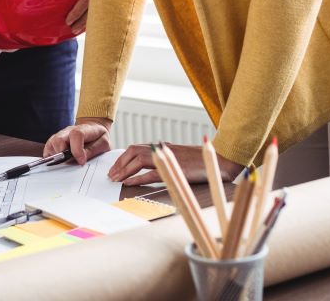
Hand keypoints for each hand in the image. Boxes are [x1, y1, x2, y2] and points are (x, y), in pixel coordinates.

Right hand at [44, 116, 112, 164]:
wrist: (94, 129)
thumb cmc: (98, 137)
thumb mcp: (103, 144)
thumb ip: (92, 151)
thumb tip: (80, 160)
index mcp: (83, 129)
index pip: (76, 135)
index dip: (77, 150)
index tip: (81, 162)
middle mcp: (68, 131)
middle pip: (59, 140)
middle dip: (63, 155)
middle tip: (71, 164)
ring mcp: (60, 135)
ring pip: (51, 144)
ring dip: (57, 157)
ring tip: (66, 163)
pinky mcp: (54, 141)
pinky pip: (48, 149)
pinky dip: (51, 157)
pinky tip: (59, 162)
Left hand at [45, 0, 99, 33]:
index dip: (78, 11)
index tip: (68, 20)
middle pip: (97, 7)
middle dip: (84, 21)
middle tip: (72, 30)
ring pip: (103, 7)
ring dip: (90, 19)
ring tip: (78, 30)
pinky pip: (106, 2)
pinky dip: (97, 11)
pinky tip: (90, 19)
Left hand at [107, 142, 245, 185]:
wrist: (219, 159)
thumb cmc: (201, 162)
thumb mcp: (179, 159)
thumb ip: (165, 162)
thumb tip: (150, 170)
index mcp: (163, 147)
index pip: (136, 148)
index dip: (123, 158)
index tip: (115, 168)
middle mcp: (163, 150)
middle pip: (133, 151)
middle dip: (119, 163)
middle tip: (110, 175)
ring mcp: (168, 158)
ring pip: (139, 160)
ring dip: (124, 170)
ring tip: (115, 179)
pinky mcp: (174, 169)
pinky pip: (151, 173)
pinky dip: (137, 177)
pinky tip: (129, 183)